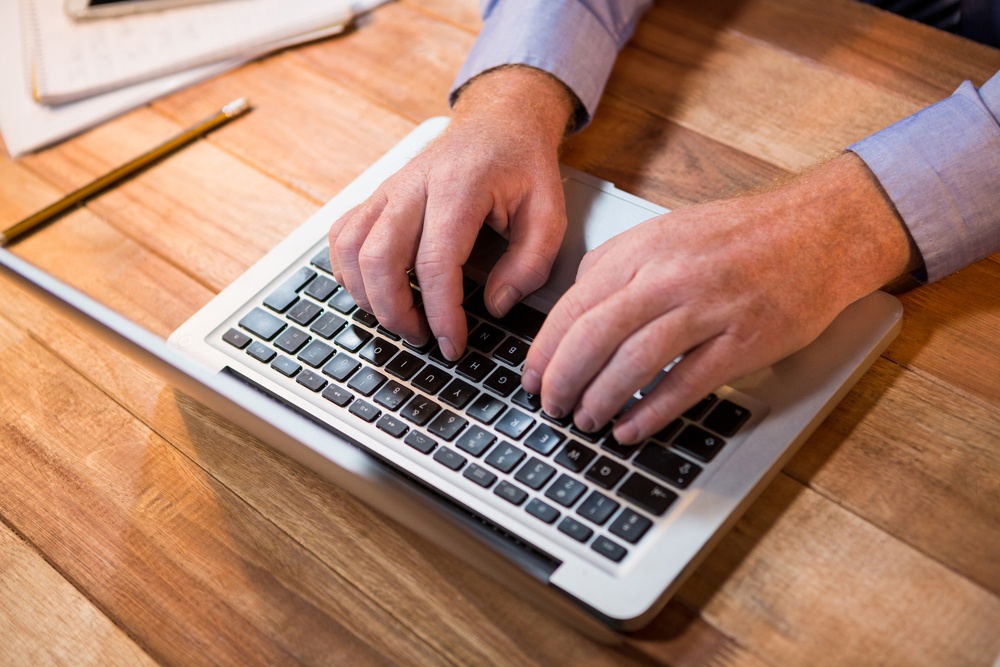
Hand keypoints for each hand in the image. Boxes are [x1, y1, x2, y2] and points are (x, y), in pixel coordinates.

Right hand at [328, 66, 574, 358]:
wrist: (499, 121)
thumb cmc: (522, 167)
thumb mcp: (549, 213)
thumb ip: (530, 263)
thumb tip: (495, 305)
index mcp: (459, 188)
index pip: (436, 262)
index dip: (441, 312)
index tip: (453, 344)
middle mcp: (414, 186)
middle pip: (379, 259)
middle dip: (396, 312)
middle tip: (423, 339)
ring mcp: (389, 189)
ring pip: (351, 249)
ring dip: (368, 296)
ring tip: (401, 320)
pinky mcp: (377, 196)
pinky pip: (342, 236)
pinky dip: (348, 271)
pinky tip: (374, 291)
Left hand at [522, 153, 919, 443]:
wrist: (820, 229)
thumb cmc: (742, 236)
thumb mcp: (667, 231)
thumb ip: (617, 264)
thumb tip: (575, 303)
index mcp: (644, 248)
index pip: (574, 304)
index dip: (545, 348)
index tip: (533, 376)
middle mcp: (669, 276)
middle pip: (593, 336)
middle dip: (563, 380)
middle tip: (551, 406)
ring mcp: (708, 308)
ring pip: (633, 361)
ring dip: (600, 399)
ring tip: (586, 421)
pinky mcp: (743, 340)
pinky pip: (686, 383)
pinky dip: (651, 411)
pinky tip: (631, 428)